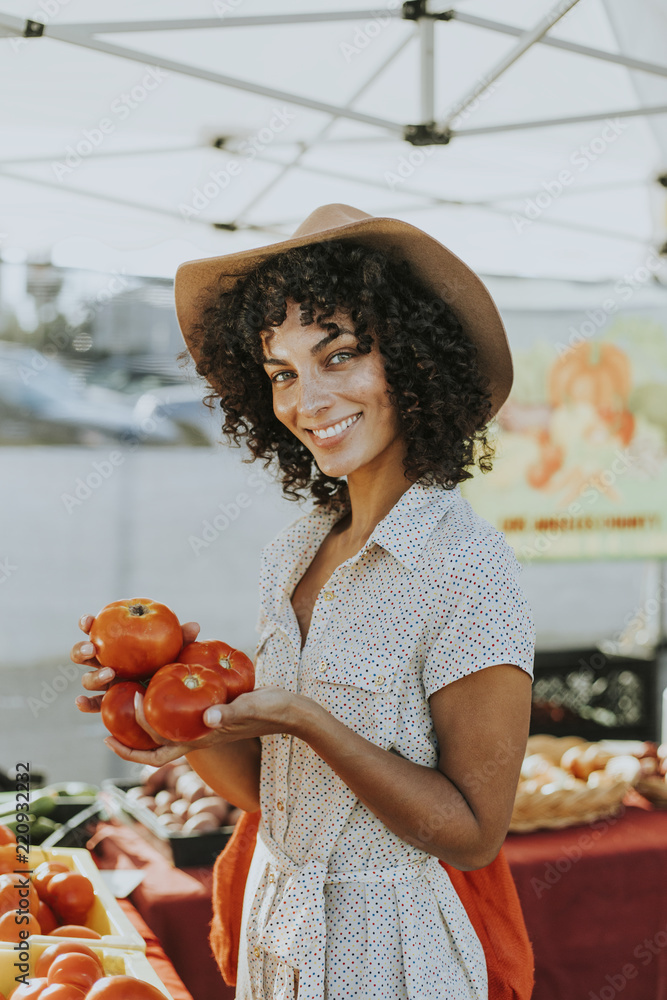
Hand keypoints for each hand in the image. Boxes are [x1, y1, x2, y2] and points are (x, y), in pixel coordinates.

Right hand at [72, 613, 199, 713]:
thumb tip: (195, 626)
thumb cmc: (169, 662)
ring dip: (93, 676)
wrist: (169, 693)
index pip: (97, 629)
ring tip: (108, 674)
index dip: (89, 623)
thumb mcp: (175, 650)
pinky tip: (81, 703)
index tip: (89, 621)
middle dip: (82, 648)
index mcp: (115, 643)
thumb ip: (182, 639)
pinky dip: (84, 704)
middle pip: (83, 653)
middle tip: (93, 648)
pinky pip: (92, 704)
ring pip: (87, 679)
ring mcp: (105, 683)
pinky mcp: (107, 703)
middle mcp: (105, 661)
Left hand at [104, 686, 309, 767]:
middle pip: (152, 744)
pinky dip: (163, 699)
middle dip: (125, 737)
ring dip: (138, 718)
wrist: (292, 711)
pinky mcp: (209, 710)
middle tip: (101, 718)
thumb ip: (229, 714)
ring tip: (118, 697)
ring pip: (162, 727)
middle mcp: (196, 734)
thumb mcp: (250, 708)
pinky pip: (178, 709)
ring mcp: (201, 724)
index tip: (126, 705)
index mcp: (201, 739)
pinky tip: (159, 677)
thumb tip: (207, 718)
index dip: (137, 739)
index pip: (160, 749)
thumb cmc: (272, 710)